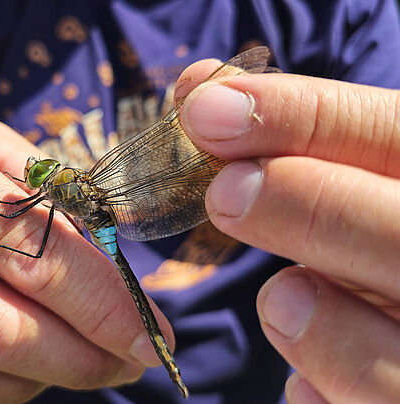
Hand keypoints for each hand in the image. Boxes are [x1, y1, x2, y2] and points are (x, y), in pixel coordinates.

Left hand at [177, 60, 399, 402]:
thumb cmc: (378, 244)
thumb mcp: (357, 187)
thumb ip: (298, 145)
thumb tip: (205, 99)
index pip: (394, 136)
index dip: (300, 117)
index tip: (208, 108)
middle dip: (302, 206)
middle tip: (224, 193)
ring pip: (384, 360)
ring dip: (311, 320)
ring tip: (286, 298)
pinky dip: (316, 382)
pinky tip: (312, 366)